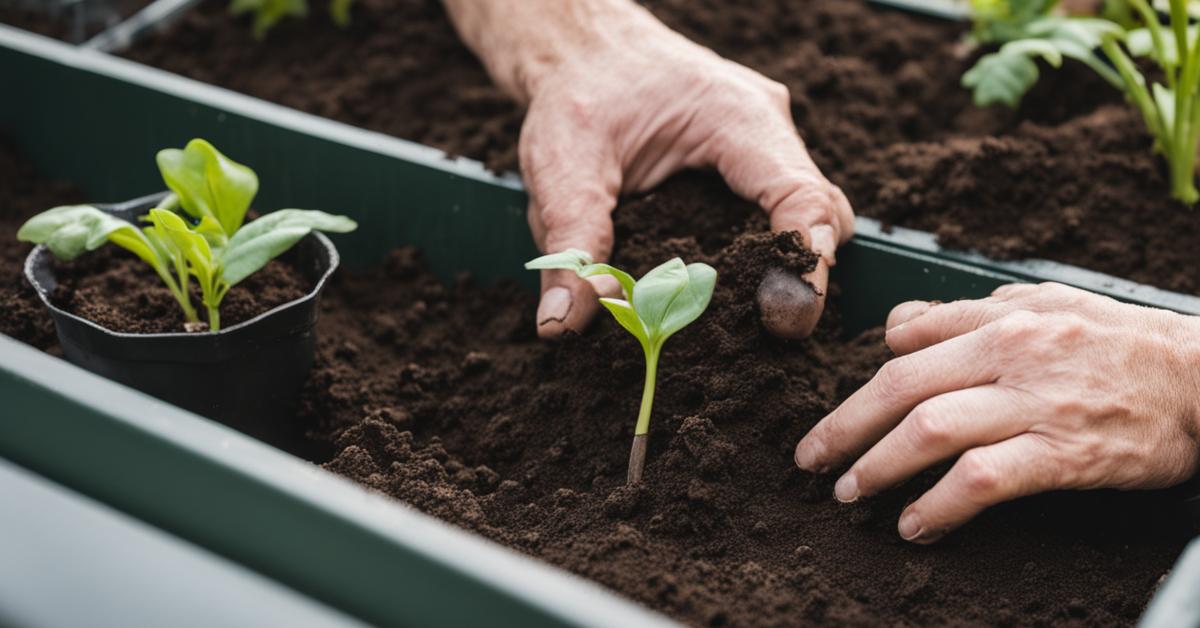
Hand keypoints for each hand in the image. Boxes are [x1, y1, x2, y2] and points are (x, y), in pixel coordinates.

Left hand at [443, 0, 852, 337]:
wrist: (582, 50)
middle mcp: (765, 126)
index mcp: (735, 118)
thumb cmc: (577, 93)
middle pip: (823, 212)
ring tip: (751, 320)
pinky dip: (764, 251)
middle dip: (805, 275)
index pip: (801, 195)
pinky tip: (730, 291)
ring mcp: (765, 141)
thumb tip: (562, 324)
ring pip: (808, 212)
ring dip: (786, 265)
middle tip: (772, 330)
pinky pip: (778, 208)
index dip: (805, 262)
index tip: (786, 317)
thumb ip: (570, 246)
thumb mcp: (560, 167)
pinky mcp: (750, 161)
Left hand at [795, 283, 1199, 542]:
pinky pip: (982, 478)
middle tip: (812, 459)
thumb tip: (899, 326)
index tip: (839, 417)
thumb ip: (967, 313)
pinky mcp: (1063, 451)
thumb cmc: (1119, 341)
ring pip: (930, 429)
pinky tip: (915, 523)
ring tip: (850, 493)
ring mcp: (1035, 402)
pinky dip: (939, 504)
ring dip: (878, 466)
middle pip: (900, 387)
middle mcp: (1009, 354)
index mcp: (999, 318)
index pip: (906, 345)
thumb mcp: (1043, 304)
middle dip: (844, 427)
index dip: (861, 384)